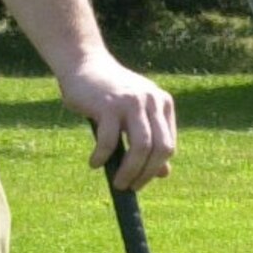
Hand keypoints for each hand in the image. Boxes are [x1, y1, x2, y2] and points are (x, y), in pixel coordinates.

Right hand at [61, 56, 177, 190]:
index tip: (141, 180)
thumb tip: (164, 174)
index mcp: (163, 103)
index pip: (168, 145)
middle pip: (160, 148)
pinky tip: (95, 163)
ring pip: (141, 147)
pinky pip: (110, 140)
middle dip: (146, 173)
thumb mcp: (135, 115)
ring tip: (118, 182)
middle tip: (130, 187)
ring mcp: (131, 102)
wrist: (84, 65)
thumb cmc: (109, 94)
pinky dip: (103, 157)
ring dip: (130, 171)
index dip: (156, 168)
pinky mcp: (109, 105)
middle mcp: (152, 101)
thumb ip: (150, 140)